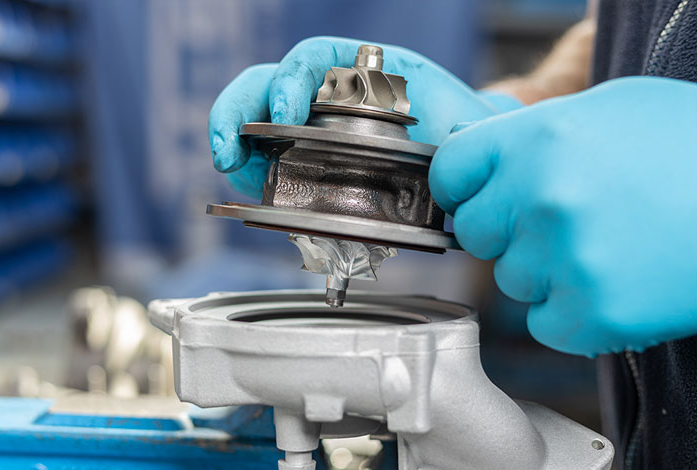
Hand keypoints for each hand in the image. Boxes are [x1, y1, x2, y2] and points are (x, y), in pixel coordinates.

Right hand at [208, 36, 518, 196]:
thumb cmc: (458, 129)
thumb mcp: (466, 125)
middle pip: (265, 82)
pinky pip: (263, 154)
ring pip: (254, 116)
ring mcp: (308, 121)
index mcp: (363, 68)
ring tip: (231, 170)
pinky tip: (248, 185)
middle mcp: (327, 87)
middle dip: (239, 111)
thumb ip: (463, 135)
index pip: (313, 57)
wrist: (456, 149)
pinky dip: (247, 168)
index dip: (291, 81)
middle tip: (231, 150)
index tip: (288, 116)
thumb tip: (455, 149)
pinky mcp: (299, 155)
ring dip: (233, 140)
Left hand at [429, 77, 696, 355]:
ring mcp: (565, 258)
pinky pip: (546, 323)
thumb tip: (481, 159)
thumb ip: (533, 133)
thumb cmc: (692, 149)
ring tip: (607, 248)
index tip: (479, 196)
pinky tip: (616, 283)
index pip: (450, 172)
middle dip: (507, 231)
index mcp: (536, 139)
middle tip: (564, 222)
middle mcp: (540, 197)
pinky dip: (574, 313)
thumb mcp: (609, 110)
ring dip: (546, 272)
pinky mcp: (593, 313)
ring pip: (512, 280)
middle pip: (474, 233)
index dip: (464, 187)